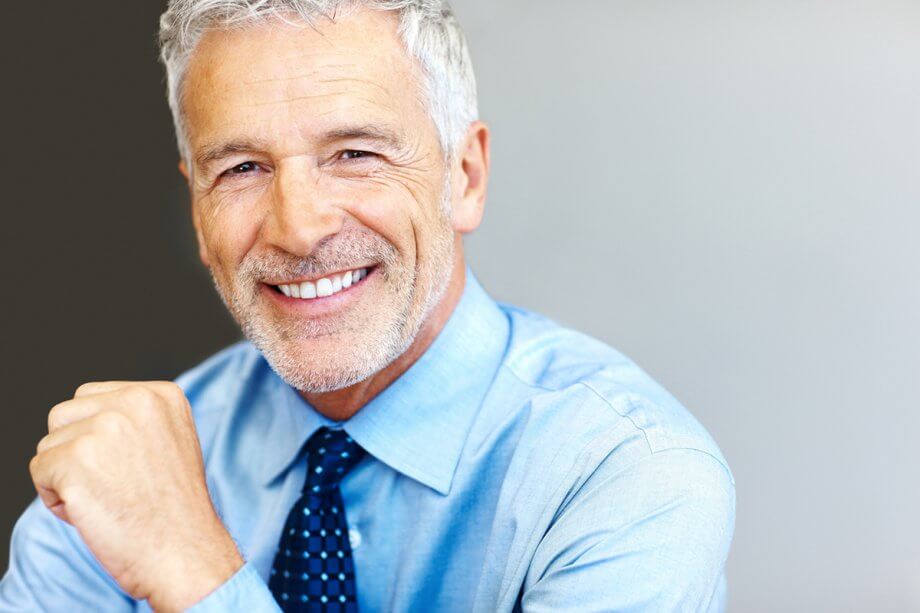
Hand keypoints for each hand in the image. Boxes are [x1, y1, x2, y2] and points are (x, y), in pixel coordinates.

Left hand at [29, 381, 243, 611]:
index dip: (96, 437)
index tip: (126, 466)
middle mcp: (135, 401)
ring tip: (105, 497)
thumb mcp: (171, 442)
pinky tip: (91, 511)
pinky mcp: (76, 459)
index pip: (93, 397)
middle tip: (111, 483)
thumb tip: (90, 419)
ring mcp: (105, 428)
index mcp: (160, 395)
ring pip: (49, 444)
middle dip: (74, 450)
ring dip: (65, 475)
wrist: (183, 550)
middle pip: (64, 414)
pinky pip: (39, 471)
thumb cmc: (175, 509)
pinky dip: (56, 498)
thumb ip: (135, 421)